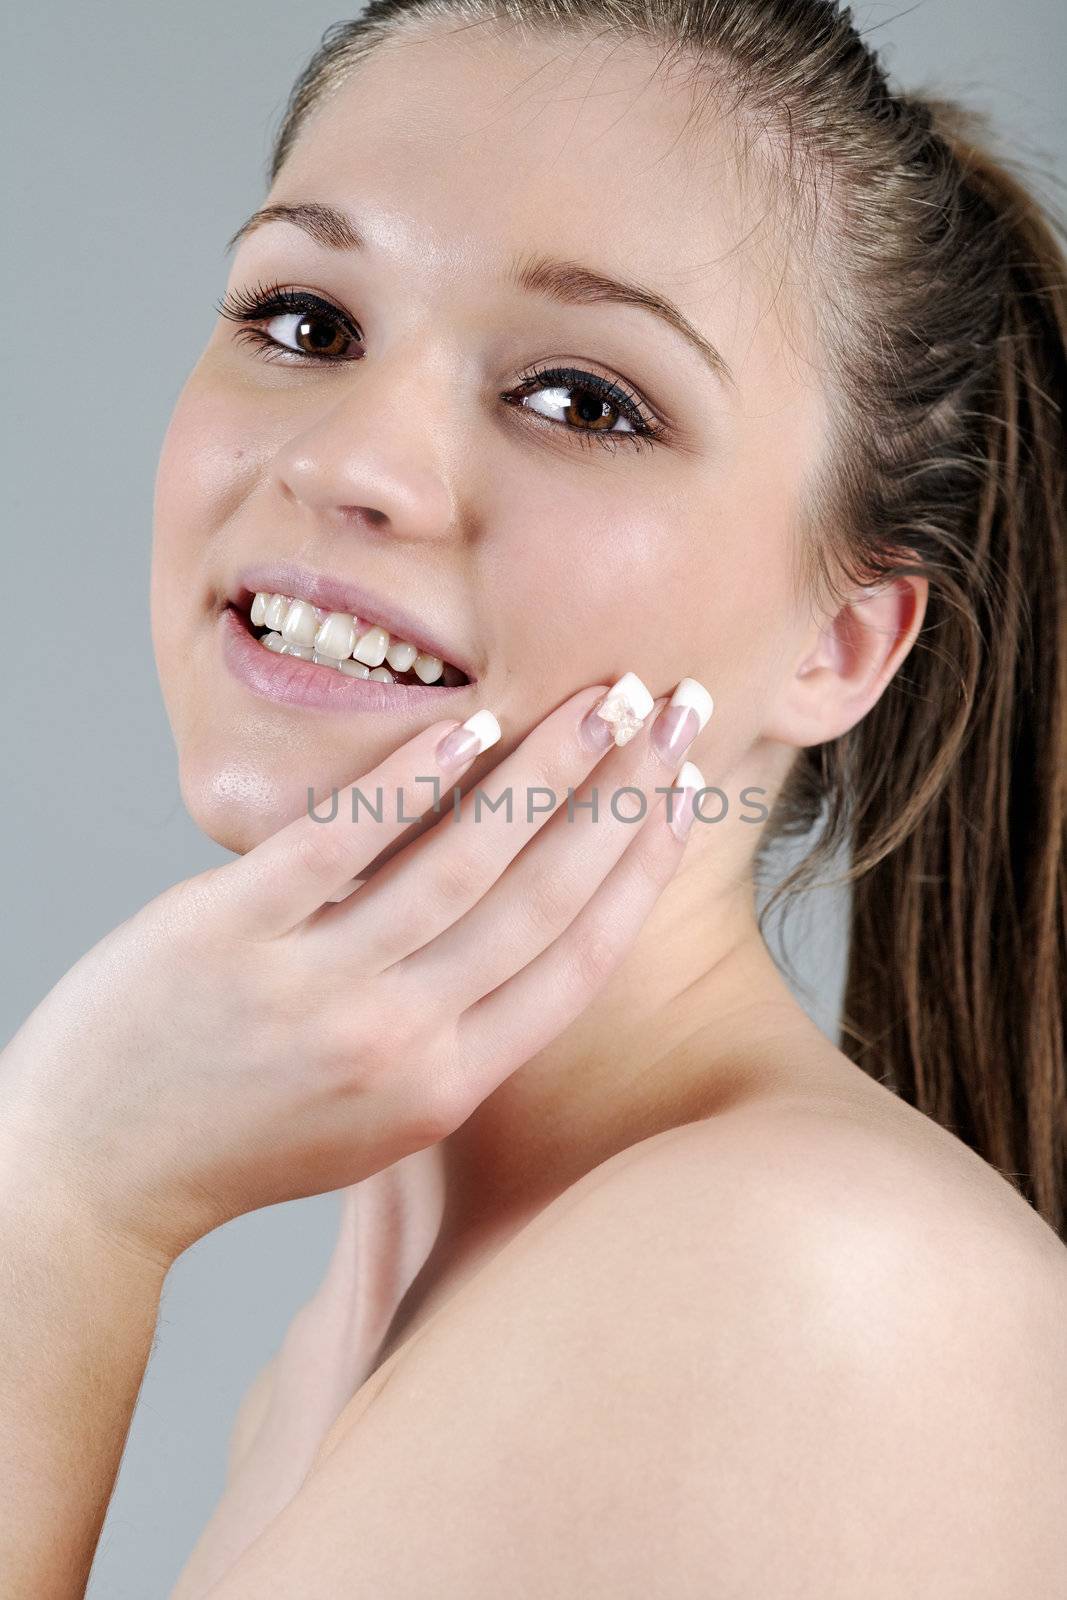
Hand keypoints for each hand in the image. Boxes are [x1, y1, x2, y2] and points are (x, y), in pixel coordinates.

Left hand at [0, 677, 708, 1266]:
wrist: (94, 1172)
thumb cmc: (247, 1136)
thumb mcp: (380, 1116)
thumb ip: (457, 1032)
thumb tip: (529, 919)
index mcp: (447, 1086)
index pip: (579, 960)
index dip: (645, 866)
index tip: (687, 792)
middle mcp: (398, 1040)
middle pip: (545, 898)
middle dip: (625, 794)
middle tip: (678, 711)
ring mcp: (315, 985)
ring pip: (464, 860)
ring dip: (548, 768)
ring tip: (604, 698)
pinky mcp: (233, 931)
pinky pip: (345, 838)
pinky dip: (415, 775)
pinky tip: (471, 722)